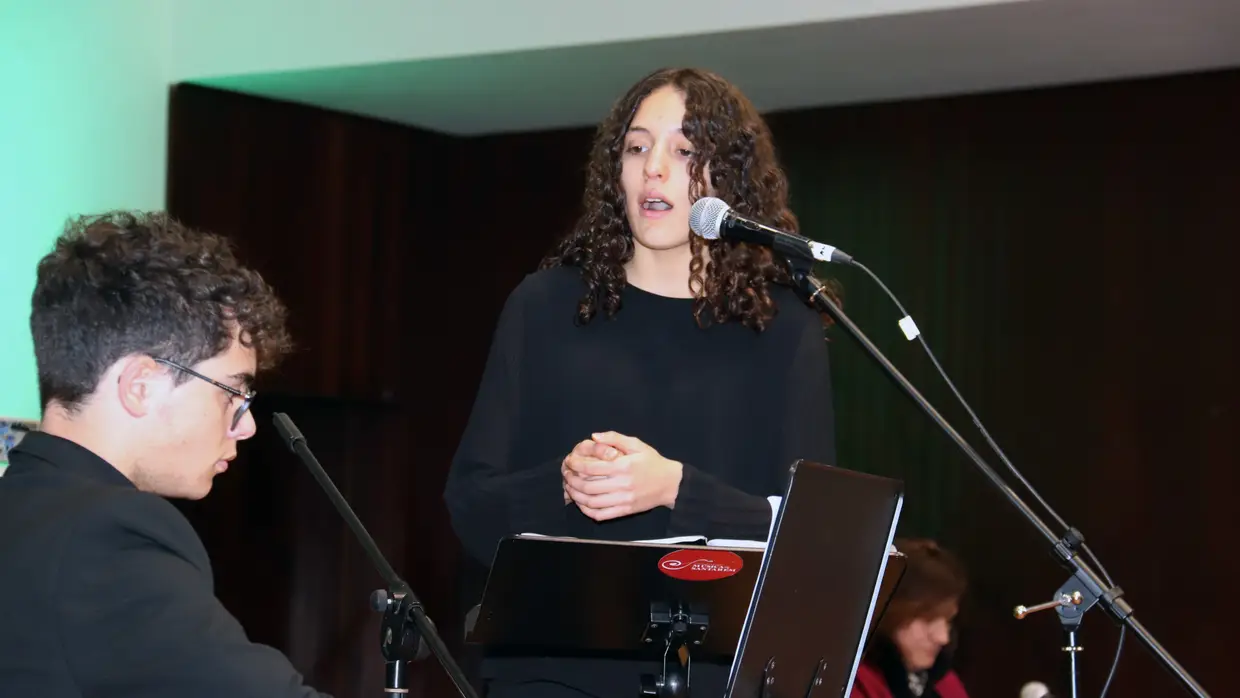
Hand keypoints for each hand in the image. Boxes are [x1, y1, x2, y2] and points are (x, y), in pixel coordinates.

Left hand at [562, 432, 683, 521]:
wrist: (670, 484)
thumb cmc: (652, 462)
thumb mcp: (636, 444)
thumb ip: (615, 438)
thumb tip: (594, 437)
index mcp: (623, 466)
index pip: (591, 468)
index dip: (576, 465)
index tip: (569, 461)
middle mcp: (621, 484)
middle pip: (587, 486)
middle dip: (571, 480)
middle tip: (565, 474)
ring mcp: (623, 500)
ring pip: (591, 502)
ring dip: (576, 496)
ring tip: (569, 488)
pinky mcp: (624, 511)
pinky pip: (601, 514)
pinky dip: (587, 511)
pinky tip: (581, 503)